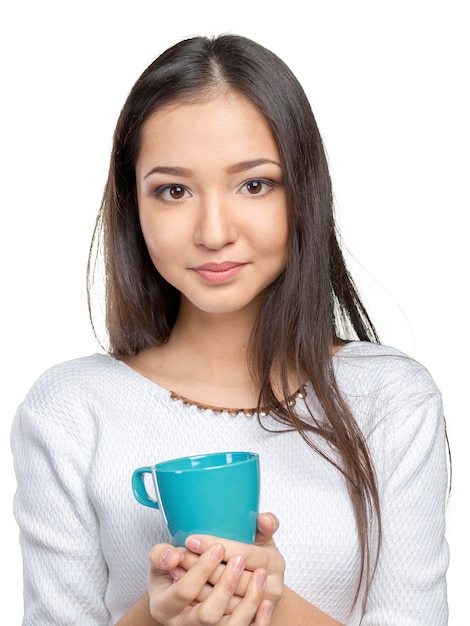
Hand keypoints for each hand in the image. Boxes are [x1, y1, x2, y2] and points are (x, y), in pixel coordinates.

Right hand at [147, 539, 271, 624]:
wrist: (182, 592)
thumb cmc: (172, 572)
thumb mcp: (159, 561)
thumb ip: (160, 553)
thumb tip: (173, 555)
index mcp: (164, 606)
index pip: (184, 591)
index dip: (201, 569)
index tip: (217, 547)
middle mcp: (184, 625)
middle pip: (208, 614)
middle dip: (225, 586)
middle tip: (239, 559)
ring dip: (248, 602)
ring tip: (260, 573)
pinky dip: (259, 621)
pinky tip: (266, 601)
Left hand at [168, 513, 283, 613]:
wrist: (255, 586)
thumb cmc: (255, 557)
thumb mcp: (261, 538)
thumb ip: (264, 525)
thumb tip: (263, 519)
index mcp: (274, 562)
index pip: (243, 554)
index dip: (216, 546)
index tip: (191, 540)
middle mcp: (270, 589)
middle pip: (231, 580)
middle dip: (202, 567)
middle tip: (180, 554)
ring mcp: (255, 611)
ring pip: (221, 605)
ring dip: (196, 587)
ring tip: (177, 568)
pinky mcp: (241, 625)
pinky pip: (219, 621)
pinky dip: (198, 604)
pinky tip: (185, 590)